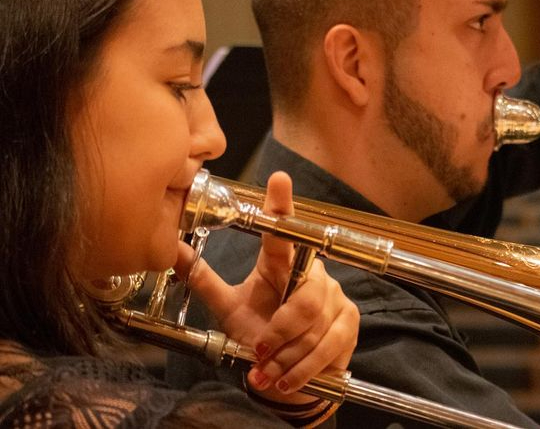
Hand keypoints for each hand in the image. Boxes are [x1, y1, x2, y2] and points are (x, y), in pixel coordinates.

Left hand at [174, 171, 358, 402]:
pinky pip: (328, 344)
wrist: (285, 374)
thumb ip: (204, 280)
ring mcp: (336, 298)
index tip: (278, 180)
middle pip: (304, 297)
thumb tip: (173, 252)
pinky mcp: (349, 322)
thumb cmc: (259, 333)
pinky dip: (302, 367)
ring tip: (270, 367)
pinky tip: (285, 378)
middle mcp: (314, 274)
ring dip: (287, 354)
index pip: (283, 232)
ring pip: (314, 325)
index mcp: (280, 264)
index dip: (282, 207)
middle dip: (280, 330)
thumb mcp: (229, 308)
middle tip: (261, 347)